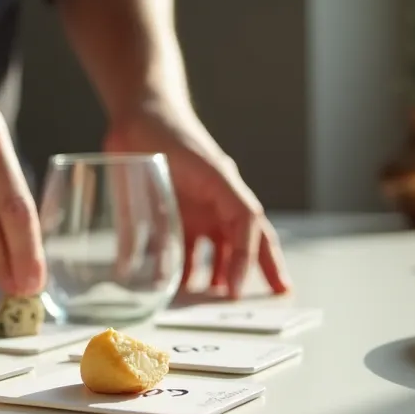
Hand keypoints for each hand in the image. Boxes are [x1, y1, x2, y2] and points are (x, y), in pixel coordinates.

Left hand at [105, 105, 290, 297]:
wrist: (141, 112)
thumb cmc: (165, 133)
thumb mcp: (168, 167)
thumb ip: (164, 207)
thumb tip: (138, 260)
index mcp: (224, 187)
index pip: (247, 227)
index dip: (244, 260)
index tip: (234, 290)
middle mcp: (217, 201)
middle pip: (247, 240)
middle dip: (261, 268)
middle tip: (276, 296)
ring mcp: (198, 207)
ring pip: (217, 247)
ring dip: (219, 274)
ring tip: (214, 301)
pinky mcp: (176, 210)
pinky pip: (185, 244)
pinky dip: (183, 266)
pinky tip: (175, 286)